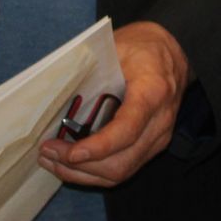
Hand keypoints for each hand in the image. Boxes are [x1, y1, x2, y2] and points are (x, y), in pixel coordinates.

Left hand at [38, 21, 188, 185]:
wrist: (173, 52)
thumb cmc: (141, 46)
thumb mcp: (116, 46)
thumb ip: (89, 68)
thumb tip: (50, 88)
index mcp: (153, 91)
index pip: (128, 129)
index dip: (99, 146)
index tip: (71, 152)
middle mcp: (160, 121)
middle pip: (122, 161)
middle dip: (81, 165)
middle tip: (47, 153)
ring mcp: (159, 138)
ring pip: (121, 171)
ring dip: (83, 173)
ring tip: (52, 161)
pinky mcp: (152, 146)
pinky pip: (123, 169)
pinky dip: (94, 172)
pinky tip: (71, 164)